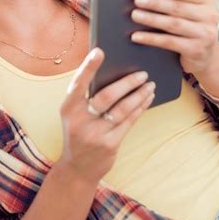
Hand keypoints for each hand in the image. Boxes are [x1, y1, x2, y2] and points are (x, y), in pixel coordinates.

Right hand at [58, 48, 154, 185]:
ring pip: (122, 109)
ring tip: (150, 84)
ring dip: (139, 95)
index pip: (78, 83)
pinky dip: (140, 108)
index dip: (88, 67)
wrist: (77, 168)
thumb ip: (86, 97)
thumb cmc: (78, 132)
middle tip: (142, 73)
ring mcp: (95, 134)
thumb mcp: (74, 115)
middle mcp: (80, 120)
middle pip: (106, 96)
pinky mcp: (109, 144)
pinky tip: (147, 99)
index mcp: (69, 108)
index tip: (99, 51)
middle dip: (127, 83)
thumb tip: (112, 71)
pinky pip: (129, 122)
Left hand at [130, 0, 218, 74]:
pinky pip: (169, 42)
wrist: (206, 56)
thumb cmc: (189, 25)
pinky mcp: (196, 50)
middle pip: (178, 7)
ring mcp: (205, 34)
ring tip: (134, 15)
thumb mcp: (188, 11)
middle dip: (155, 2)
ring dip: (151, 19)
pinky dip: (150, 38)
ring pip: (173, 24)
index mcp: (207, 0)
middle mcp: (210, 16)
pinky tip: (136, 36)